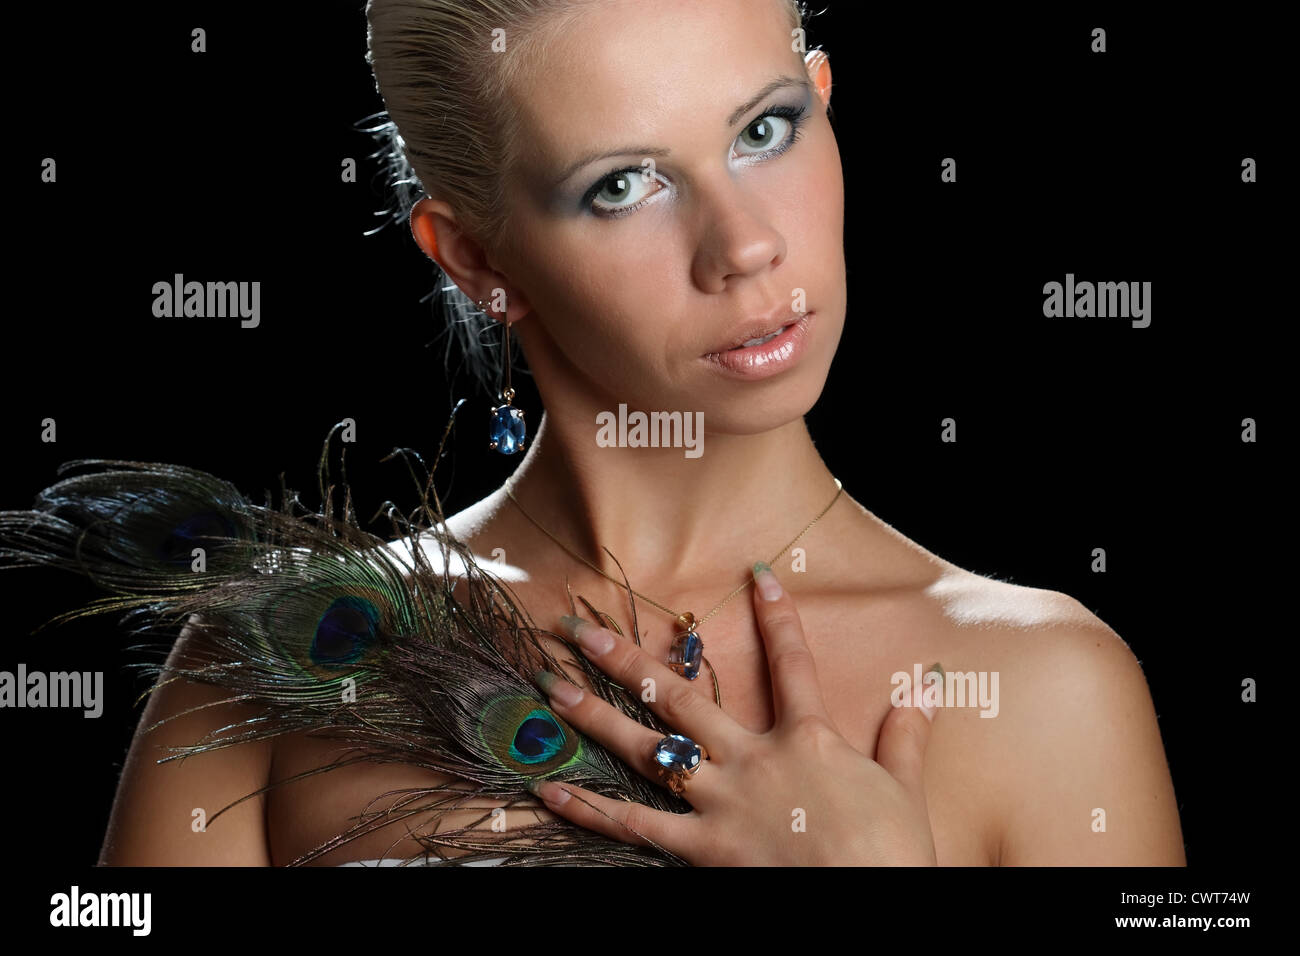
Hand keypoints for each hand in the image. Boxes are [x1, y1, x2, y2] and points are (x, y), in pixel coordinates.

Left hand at [529, 562, 940, 864]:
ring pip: (646, 751)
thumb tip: (926, 685)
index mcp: (808, 741)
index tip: (757, 575)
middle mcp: (755, 760)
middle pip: (681, 699)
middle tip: (581, 628)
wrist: (874, 907)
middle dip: (627, 660)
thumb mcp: (906, 792)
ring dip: (594, 717)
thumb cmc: (892, 856)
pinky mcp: (702, 851)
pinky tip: (550, 789)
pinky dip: (590, 810)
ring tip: (551, 689)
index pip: (793, 664)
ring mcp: (722, 804)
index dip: (778, 618)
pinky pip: (636, 828)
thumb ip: (905, 737)